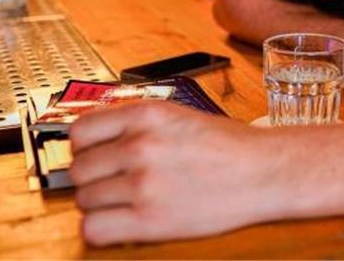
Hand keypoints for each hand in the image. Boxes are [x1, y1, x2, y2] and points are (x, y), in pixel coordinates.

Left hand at [69, 101, 274, 245]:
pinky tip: (120, 223)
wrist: (265, 171)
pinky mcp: (150, 220)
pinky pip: (94, 229)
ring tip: (125, 202)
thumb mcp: (178, 115)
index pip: (80, 132)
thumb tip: (96, 141)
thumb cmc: (229, 145)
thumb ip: (136, 124)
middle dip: (93, 177)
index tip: (94, 155)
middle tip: (115, 182)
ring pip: (84, 199)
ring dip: (100, 203)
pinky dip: (101, 229)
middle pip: (79, 169)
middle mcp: (140, 146)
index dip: (85, 147)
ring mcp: (143, 183)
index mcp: (147, 114)